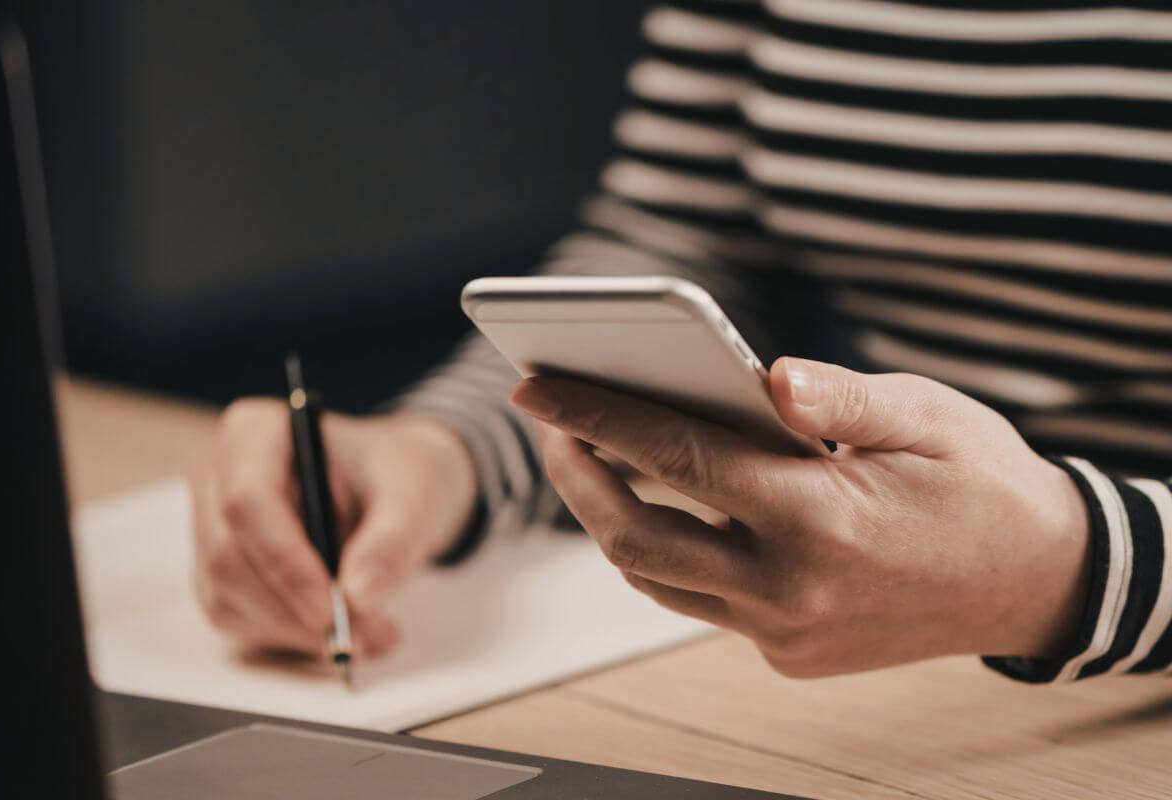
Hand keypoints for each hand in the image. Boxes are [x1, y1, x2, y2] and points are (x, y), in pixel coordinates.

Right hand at [191, 399, 476, 657]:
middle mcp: (219, 478)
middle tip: (366, 637)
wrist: (397, 489)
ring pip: (229, 598)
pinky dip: (292, 639)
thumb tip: (359, 596)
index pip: (247, 501)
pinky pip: (240, 620)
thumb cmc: (399, 475)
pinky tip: (343, 634)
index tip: (332, 610)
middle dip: (295, 610)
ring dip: (297, 633)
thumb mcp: (415, 494)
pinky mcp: (223, 574)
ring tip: (372, 636)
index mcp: (256, 432)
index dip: (284, 562)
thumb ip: (393, 541)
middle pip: (229, 557)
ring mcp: (214, 528)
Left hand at [511, 358, 1091, 676]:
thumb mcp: (924, 415)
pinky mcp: (790, 655)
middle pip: (634, 538)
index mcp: (819, 516)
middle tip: (549, 422)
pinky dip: (670, 554)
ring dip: (611, 519)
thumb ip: (837, 397)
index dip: (595, 415)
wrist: (1036, 581)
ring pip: (657, 579)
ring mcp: (786, 633)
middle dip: (575, 475)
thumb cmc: (979, 482)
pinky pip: (702, 603)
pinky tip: (670, 505)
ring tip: (593, 459)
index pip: (675, 456)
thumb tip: (766, 375)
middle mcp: (789, 588)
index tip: (535, 385)